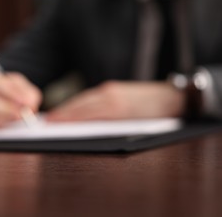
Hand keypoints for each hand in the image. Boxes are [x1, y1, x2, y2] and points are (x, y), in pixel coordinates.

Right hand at [0, 62, 41, 126]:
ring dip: (3, 119)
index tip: (25, 102)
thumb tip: (30, 105)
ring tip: (18, 119)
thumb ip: (25, 92)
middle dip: (6, 109)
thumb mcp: (16, 84)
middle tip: (22, 114)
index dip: (8, 93)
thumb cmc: (4, 89)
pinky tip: (9, 124)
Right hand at [46, 81, 184, 121]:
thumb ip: (111, 131)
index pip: (83, 112)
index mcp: (114, 106)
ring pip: (84, 98)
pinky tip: (75, 108)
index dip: (65, 118)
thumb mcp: (136, 130)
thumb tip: (90, 134)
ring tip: (56, 116)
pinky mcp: (114, 87)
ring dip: (69, 107)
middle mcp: (109, 94)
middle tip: (45, 120)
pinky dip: (79, 102)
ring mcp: (111, 89)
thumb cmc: (158, 119)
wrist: (176, 97)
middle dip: (62, 112)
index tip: (49, 123)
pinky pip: (91, 95)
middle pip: (79, 104)